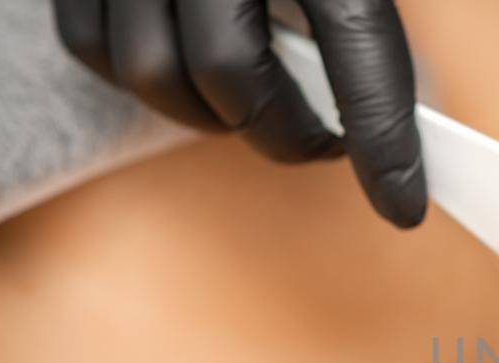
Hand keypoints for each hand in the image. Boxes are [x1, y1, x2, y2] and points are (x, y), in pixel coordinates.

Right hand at [54, 0, 427, 227]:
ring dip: (206, 111)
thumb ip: (361, 12)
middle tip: (324, 142)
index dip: (382, 137)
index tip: (404, 208)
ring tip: (253, 101)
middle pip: (232, 72)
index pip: (355, 44)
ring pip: (151, 70)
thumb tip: (407, 120)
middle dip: (283, 130)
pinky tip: (184, 71)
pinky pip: (91, 45)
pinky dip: (135, 75)